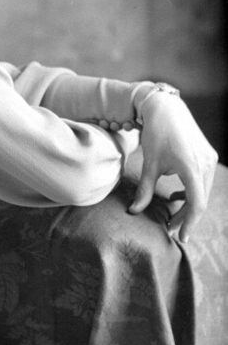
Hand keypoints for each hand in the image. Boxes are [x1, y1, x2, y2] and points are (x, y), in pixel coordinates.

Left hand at [128, 93, 217, 242]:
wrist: (166, 107)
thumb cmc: (156, 133)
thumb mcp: (149, 163)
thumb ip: (145, 189)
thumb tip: (134, 211)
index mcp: (192, 167)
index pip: (196, 204)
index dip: (188, 223)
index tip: (180, 237)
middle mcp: (205, 164)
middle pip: (200, 200)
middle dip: (186, 216)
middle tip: (170, 228)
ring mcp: (209, 159)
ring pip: (203, 191)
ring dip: (189, 204)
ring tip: (171, 214)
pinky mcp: (208, 154)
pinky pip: (203, 180)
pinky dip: (192, 191)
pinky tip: (177, 195)